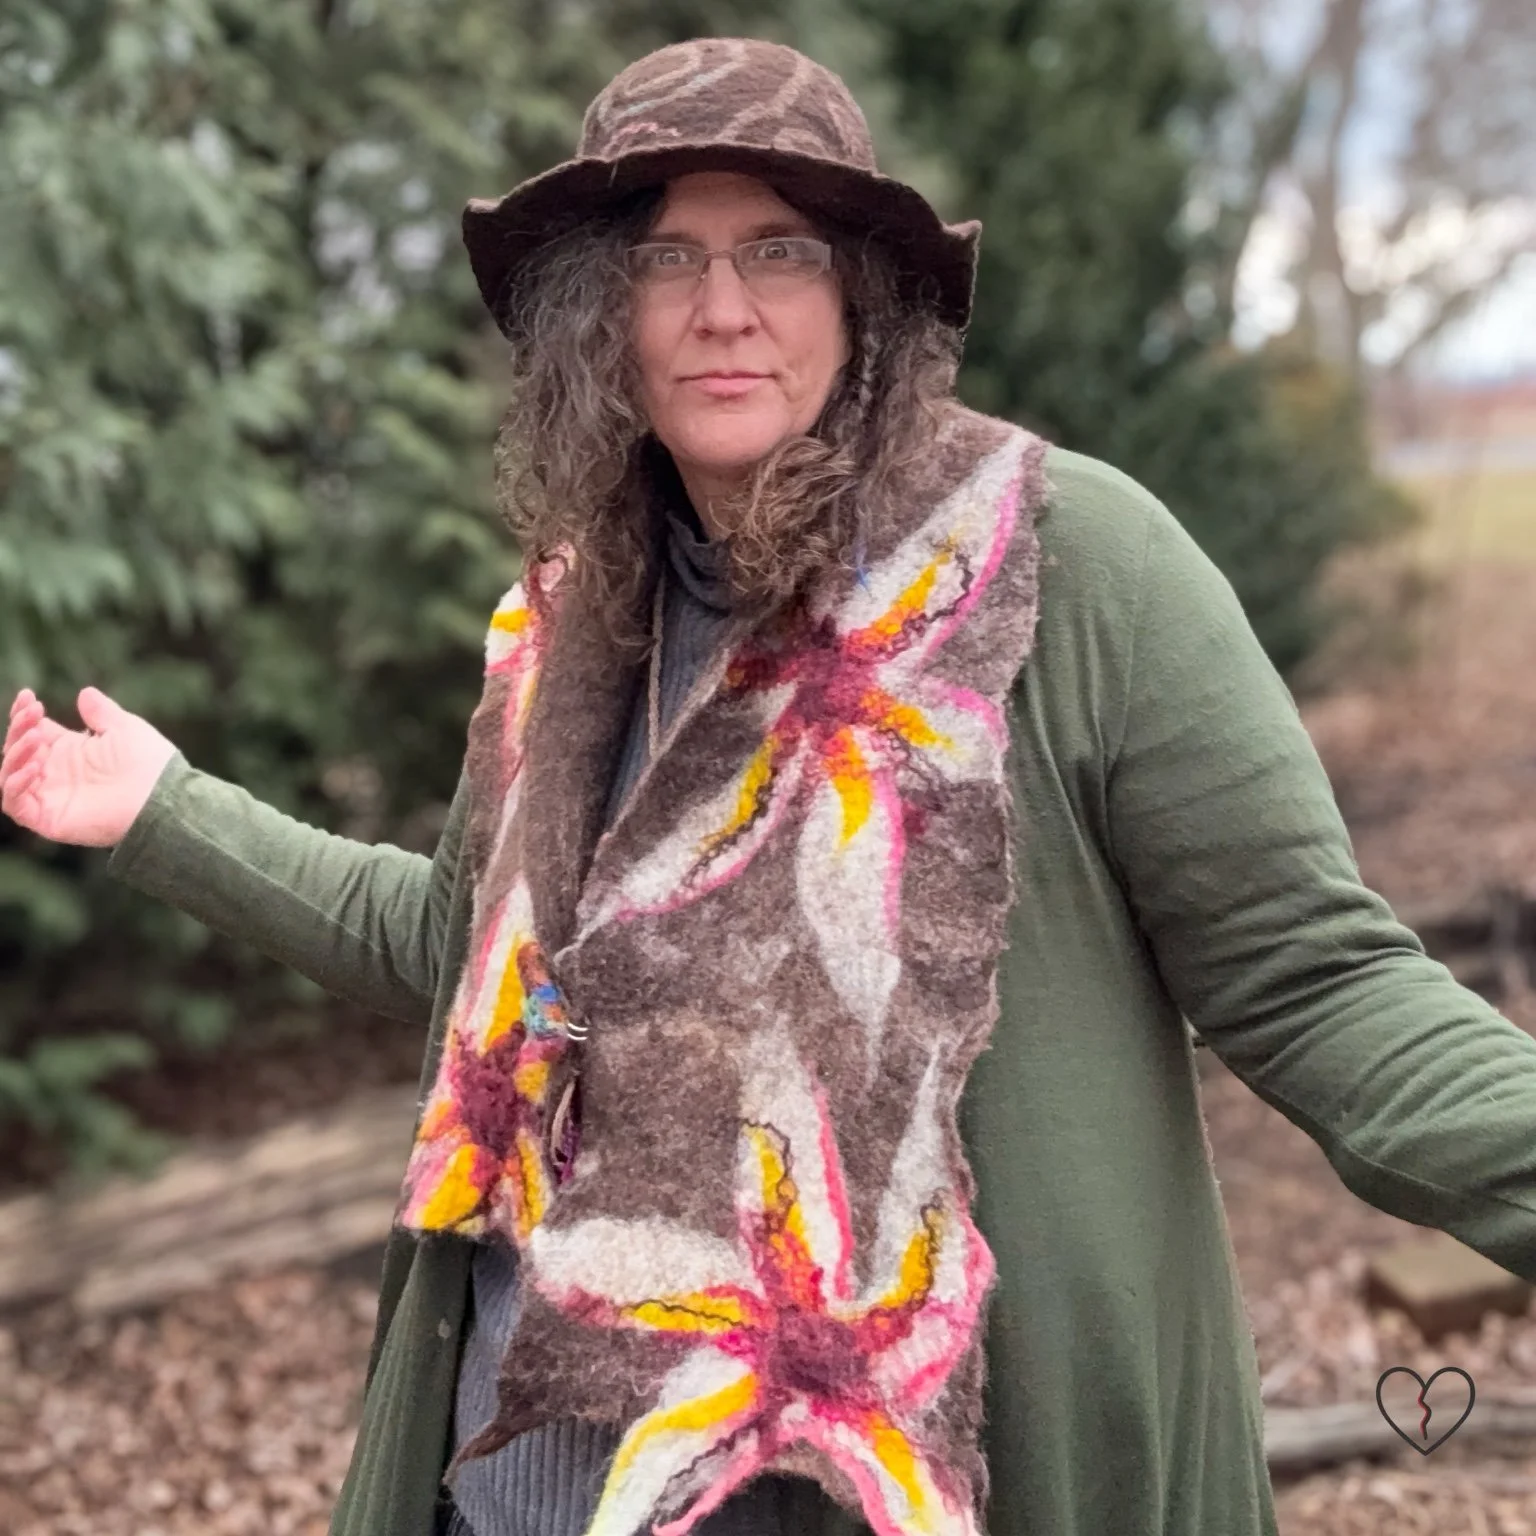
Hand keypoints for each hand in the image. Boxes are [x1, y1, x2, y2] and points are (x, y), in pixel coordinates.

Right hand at [1, 687, 178, 847]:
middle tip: (33, 712)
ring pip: (10, 775)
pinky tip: (34, 765)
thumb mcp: (123, 728)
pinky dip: (15, 784)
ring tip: (35, 736)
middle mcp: (56, 774)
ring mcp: (50, 797)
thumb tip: (85, 693)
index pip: (33, 732)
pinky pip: (15, 804)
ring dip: (16, 753)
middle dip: (19, 728)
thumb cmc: (150, 763)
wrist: (162, 794)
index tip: (27, 695)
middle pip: (17, 750)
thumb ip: (102, 712)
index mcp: (70, 752)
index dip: (24, 715)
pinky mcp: (49, 819)